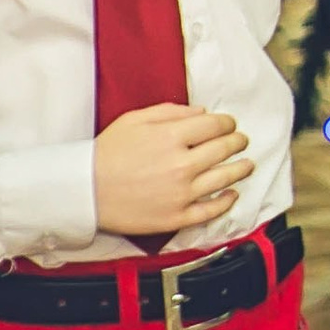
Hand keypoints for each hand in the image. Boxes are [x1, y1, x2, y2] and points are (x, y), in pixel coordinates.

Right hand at [92, 104, 251, 237]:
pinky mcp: (175, 217)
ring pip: (225, 178)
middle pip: (225, 149)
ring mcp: (180, 193)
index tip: (229, 124)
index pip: (216, 125)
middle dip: (237, 142)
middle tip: (241, 141)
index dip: (228, 123)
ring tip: (247, 164)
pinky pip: (210, 210)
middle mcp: (181, 165)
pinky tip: (232, 194)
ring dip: (241, 168)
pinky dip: (227, 201)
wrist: (83, 191)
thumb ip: (172, 112)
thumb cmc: (106, 153)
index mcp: (172, 138)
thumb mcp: (135, 120)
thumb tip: (203, 112)